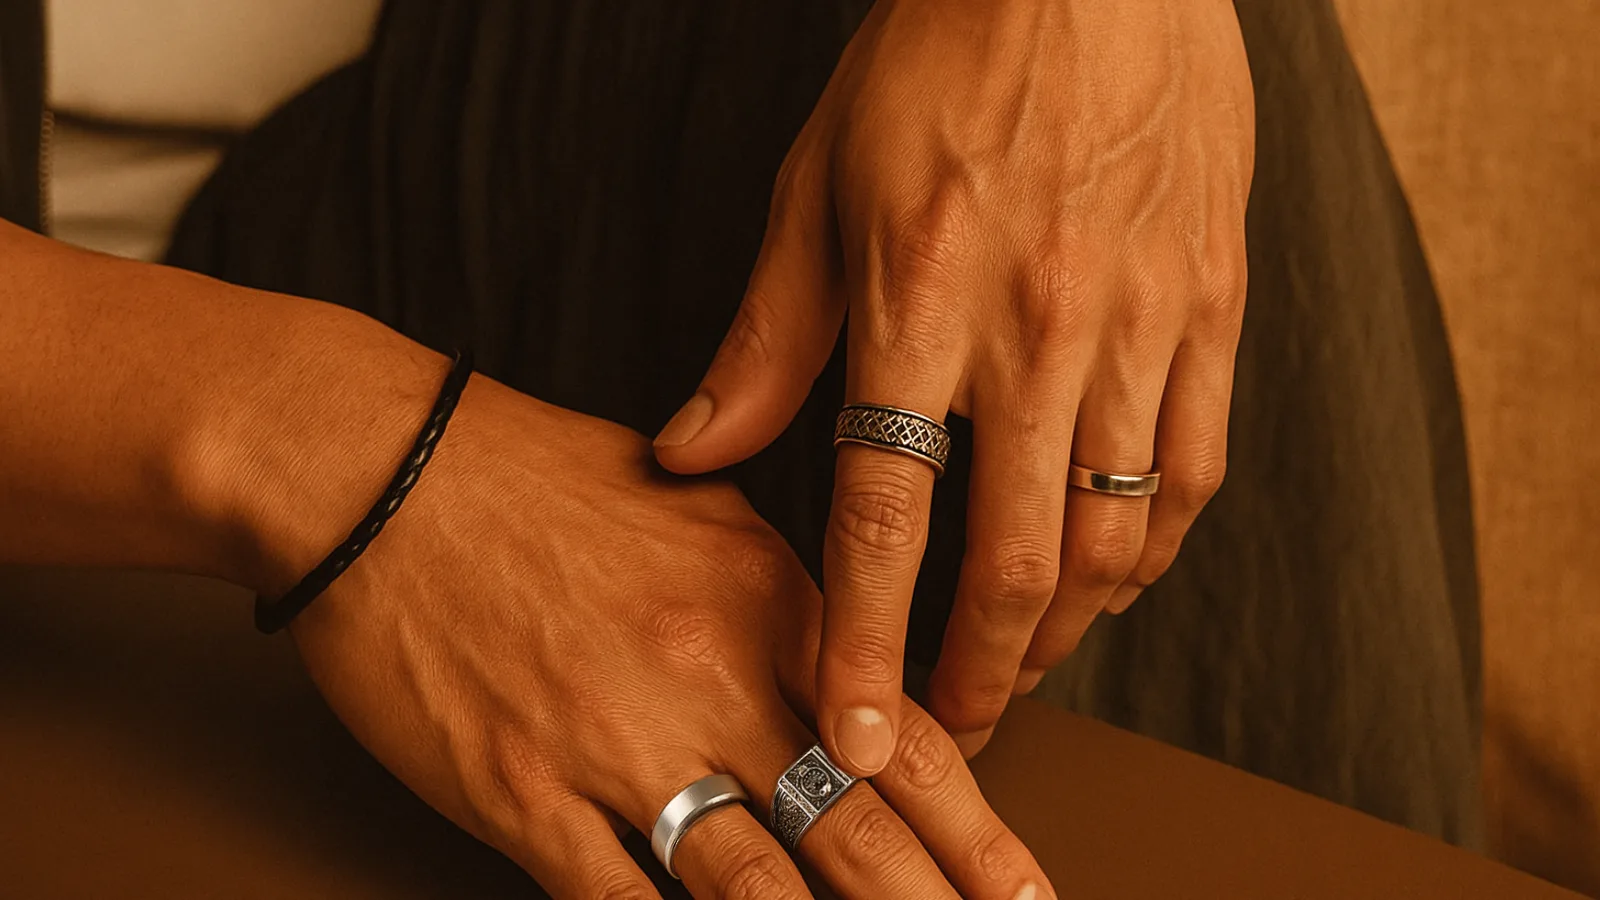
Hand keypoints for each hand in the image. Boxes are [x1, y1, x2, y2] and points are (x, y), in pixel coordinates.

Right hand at [270, 373, 1053, 898]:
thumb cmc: (529, 474)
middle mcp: (710, 683)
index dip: (974, 833)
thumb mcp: (692, 502)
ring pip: (753, 886)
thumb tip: (836, 660)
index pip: (898, 741)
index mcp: (763, 606)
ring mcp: (617, 747)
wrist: (382, 471)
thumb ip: (774, 586)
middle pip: (851, 830)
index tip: (1022, 891)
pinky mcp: (524, 795)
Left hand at [654, 0, 1253, 767]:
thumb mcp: (817, 190)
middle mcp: (1036, 329)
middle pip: (1010, 557)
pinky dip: (1152, 549)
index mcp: (920, 302)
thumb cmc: (937, 67)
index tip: (855, 731)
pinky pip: (1191, 467)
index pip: (884, 516)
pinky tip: (1115, 579)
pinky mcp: (1207, 307)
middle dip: (976, 673)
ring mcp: (1136, 323)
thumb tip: (692, 453)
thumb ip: (764, 342)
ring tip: (1019, 670)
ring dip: (1061, 630)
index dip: (867, 642)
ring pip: (1112, 534)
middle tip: (949, 733)